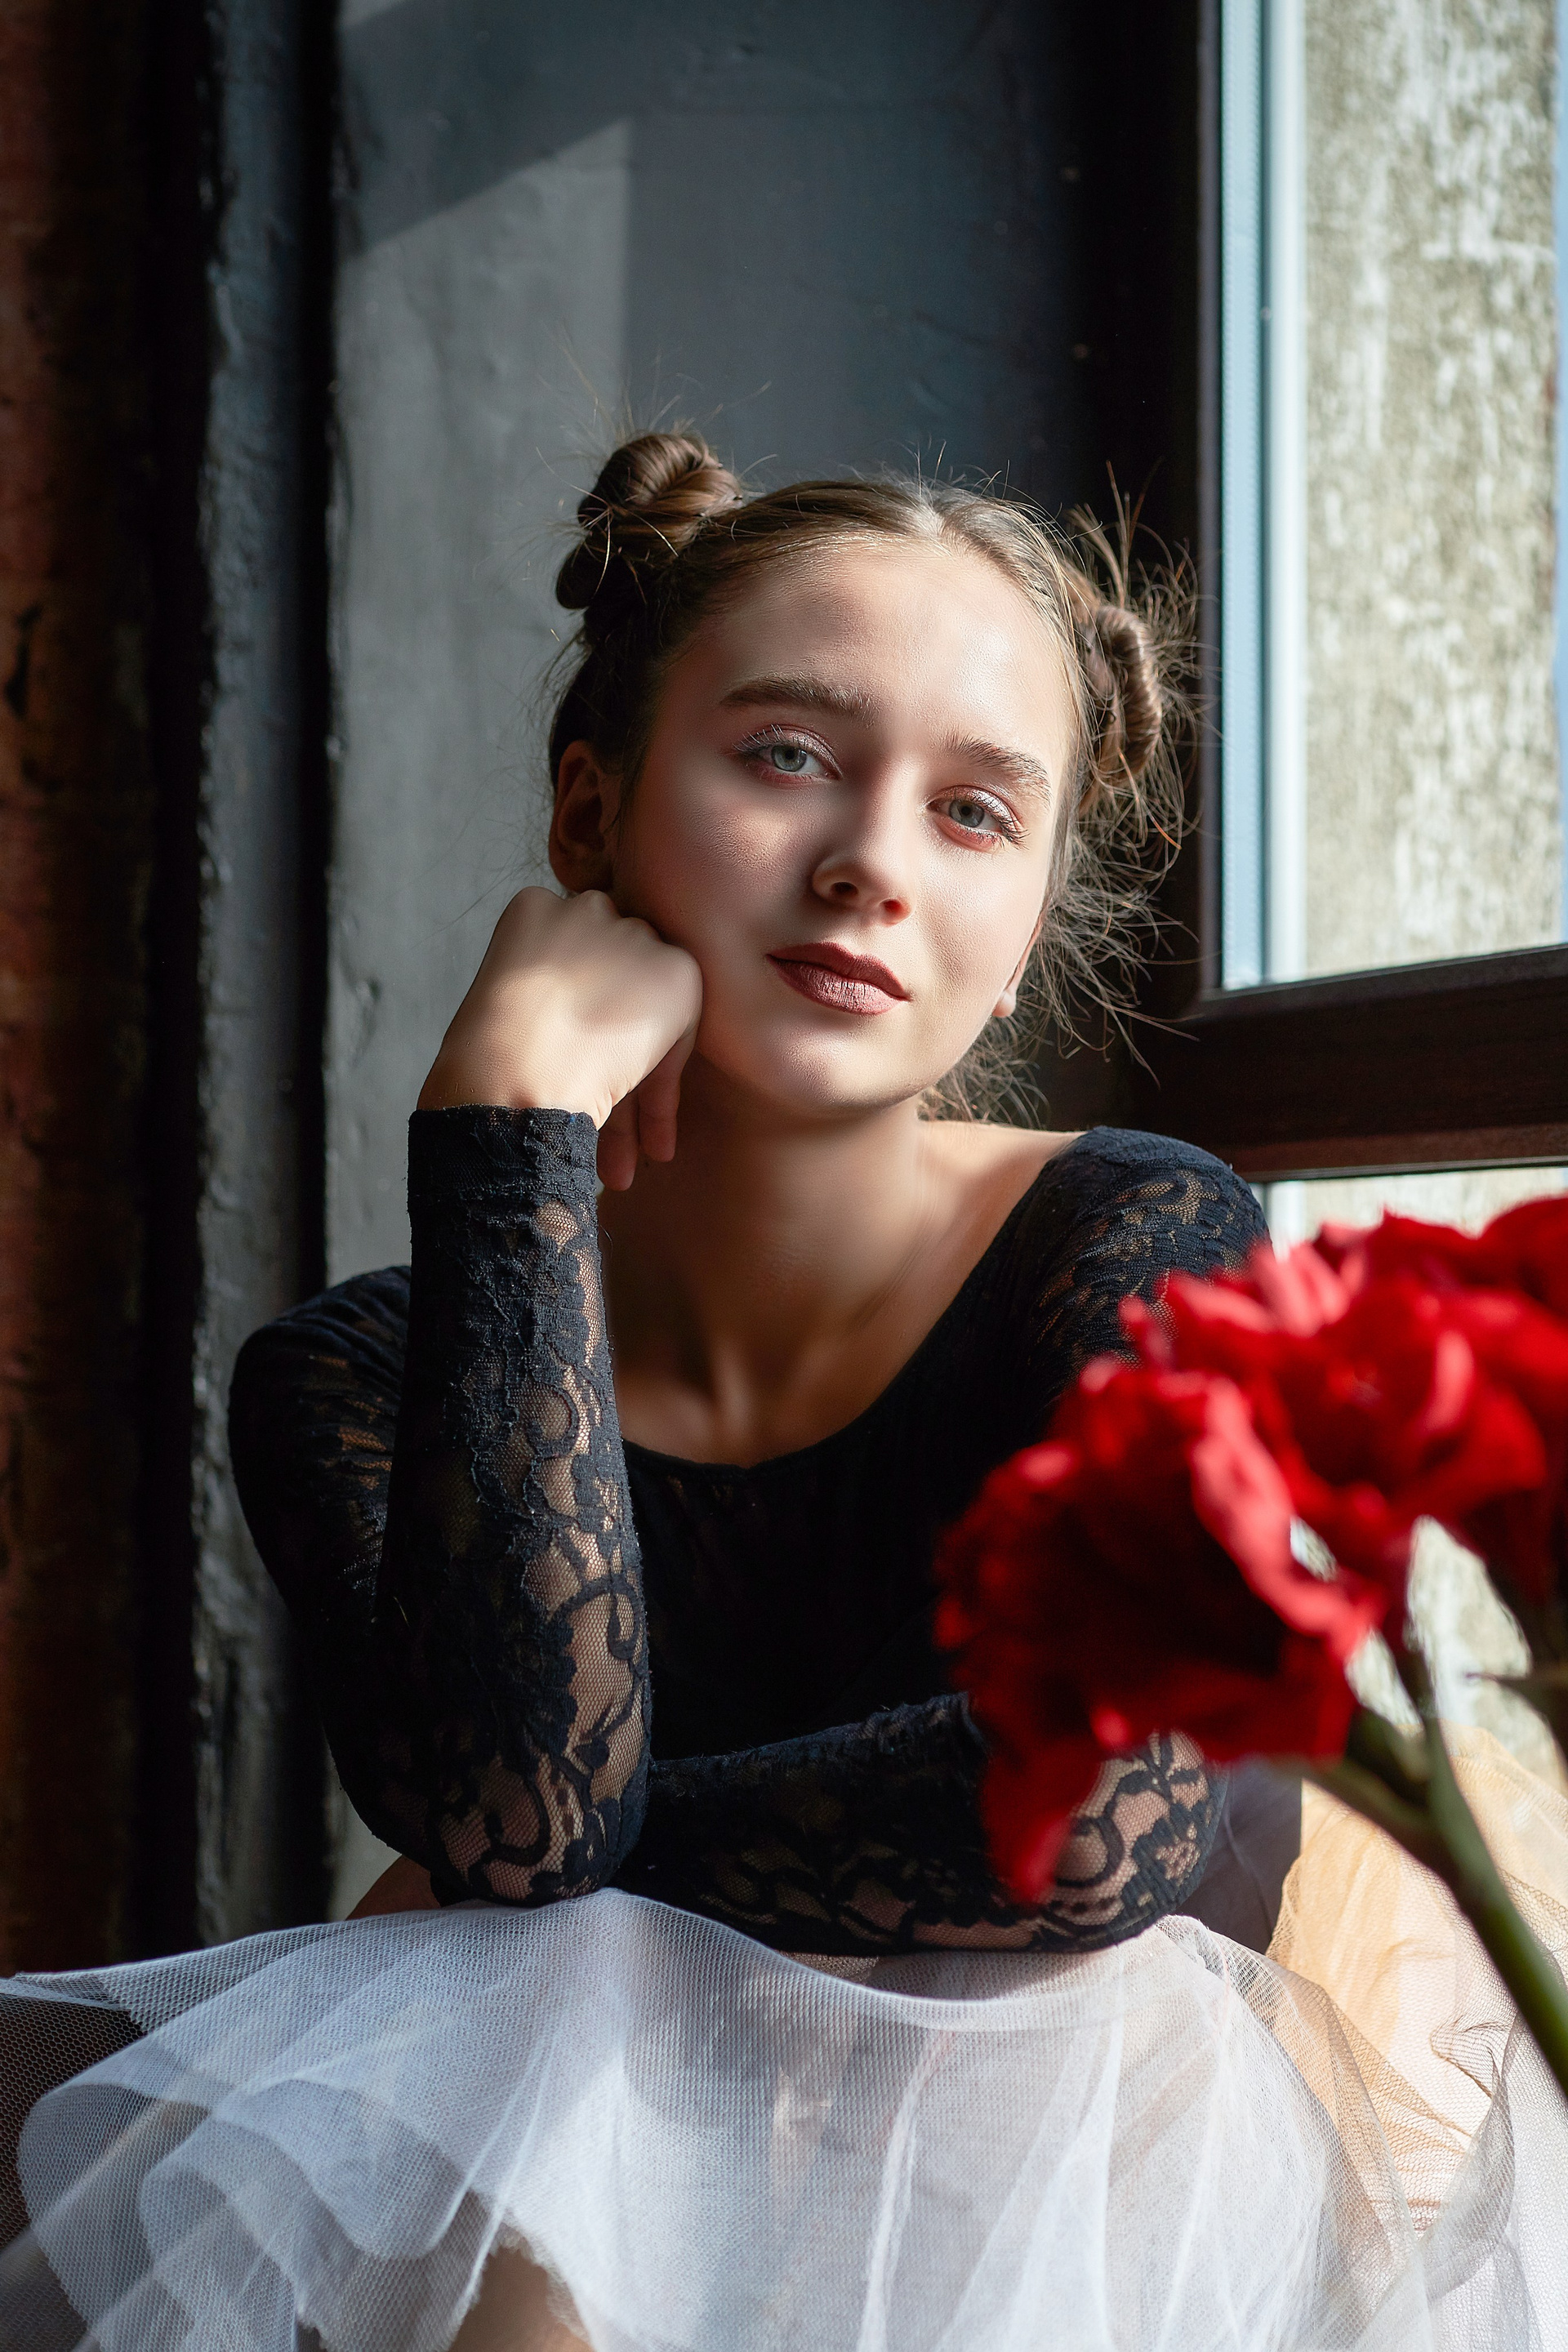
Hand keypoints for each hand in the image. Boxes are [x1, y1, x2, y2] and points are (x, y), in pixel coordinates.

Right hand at [417, 888, 701, 1187]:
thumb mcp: (504, 1007)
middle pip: (616, 979)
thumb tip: (579, 1032)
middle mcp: (586, 908)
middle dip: (614, 1047)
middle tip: (601, 1113)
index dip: (577, 1017)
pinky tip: (653, 1142)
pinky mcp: (675, 972)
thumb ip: (548, 995)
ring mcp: (632, 937)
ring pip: (649, 1010)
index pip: (575, 956)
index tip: (569, 1063)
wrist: (506, 1082)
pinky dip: (667, 1090)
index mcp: (532, 909)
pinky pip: (680, 1034)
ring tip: (629, 1157)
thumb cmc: (481, 1066)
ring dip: (641, 1084)